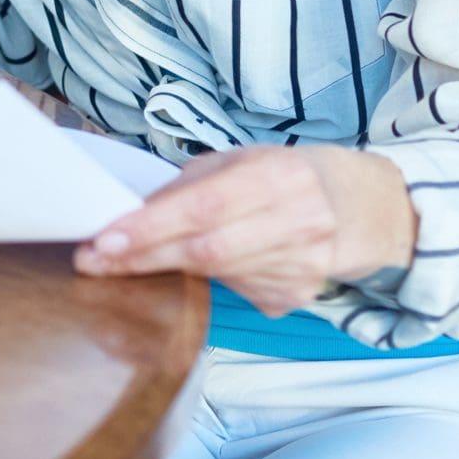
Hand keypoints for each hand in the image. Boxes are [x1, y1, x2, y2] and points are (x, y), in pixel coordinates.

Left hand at [72, 144, 416, 313]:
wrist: (366, 208)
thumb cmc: (292, 175)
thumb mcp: (245, 160)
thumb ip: (192, 185)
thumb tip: (134, 212)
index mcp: (278, 177)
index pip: (202, 208)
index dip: (149, 228)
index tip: (102, 240)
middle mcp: (295, 224)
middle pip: (204, 252)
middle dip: (140, 258)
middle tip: (92, 261)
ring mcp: (300, 268)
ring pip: (214, 276)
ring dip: (167, 269)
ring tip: (133, 257)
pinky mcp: (296, 298)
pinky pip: (234, 292)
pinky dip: (211, 279)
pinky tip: (212, 262)